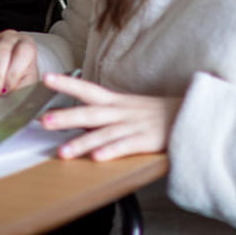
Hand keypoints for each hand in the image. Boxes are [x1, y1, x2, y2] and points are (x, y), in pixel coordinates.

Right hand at [0, 30, 39, 99]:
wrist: (7, 77)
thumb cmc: (19, 81)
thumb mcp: (26, 87)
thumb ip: (23, 91)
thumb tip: (16, 102)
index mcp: (27, 45)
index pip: (23, 52)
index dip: (14, 72)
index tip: (6, 91)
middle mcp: (11, 37)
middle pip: (2, 50)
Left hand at [40, 72, 181, 160]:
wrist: (192, 114)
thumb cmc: (156, 113)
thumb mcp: (128, 106)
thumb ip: (103, 111)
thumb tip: (76, 118)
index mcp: (116, 101)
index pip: (87, 89)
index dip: (67, 83)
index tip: (46, 78)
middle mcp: (121, 112)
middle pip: (90, 112)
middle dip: (65, 117)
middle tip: (43, 121)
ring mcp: (133, 126)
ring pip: (103, 134)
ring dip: (82, 142)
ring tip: (62, 152)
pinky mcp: (147, 141)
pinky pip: (126, 147)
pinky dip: (111, 151)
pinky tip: (97, 158)